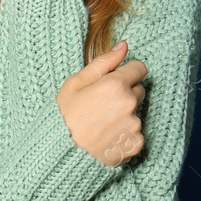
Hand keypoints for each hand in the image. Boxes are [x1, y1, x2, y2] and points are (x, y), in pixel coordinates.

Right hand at [54, 40, 146, 165]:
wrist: (60, 154)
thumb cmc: (63, 116)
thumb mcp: (75, 83)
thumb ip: (103, 62)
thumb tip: (123, 46)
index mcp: (115, 85)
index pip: (139, 68)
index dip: (125, 73)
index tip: (112, 83)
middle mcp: (129, 104)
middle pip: (138, 91)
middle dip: (125, 94)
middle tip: (101, 106)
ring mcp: (134, 125)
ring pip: (136, 113)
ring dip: (124, 116)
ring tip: (101, 124)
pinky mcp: (136, 144)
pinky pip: (136, 133)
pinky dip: (125, 135)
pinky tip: (106, 137)